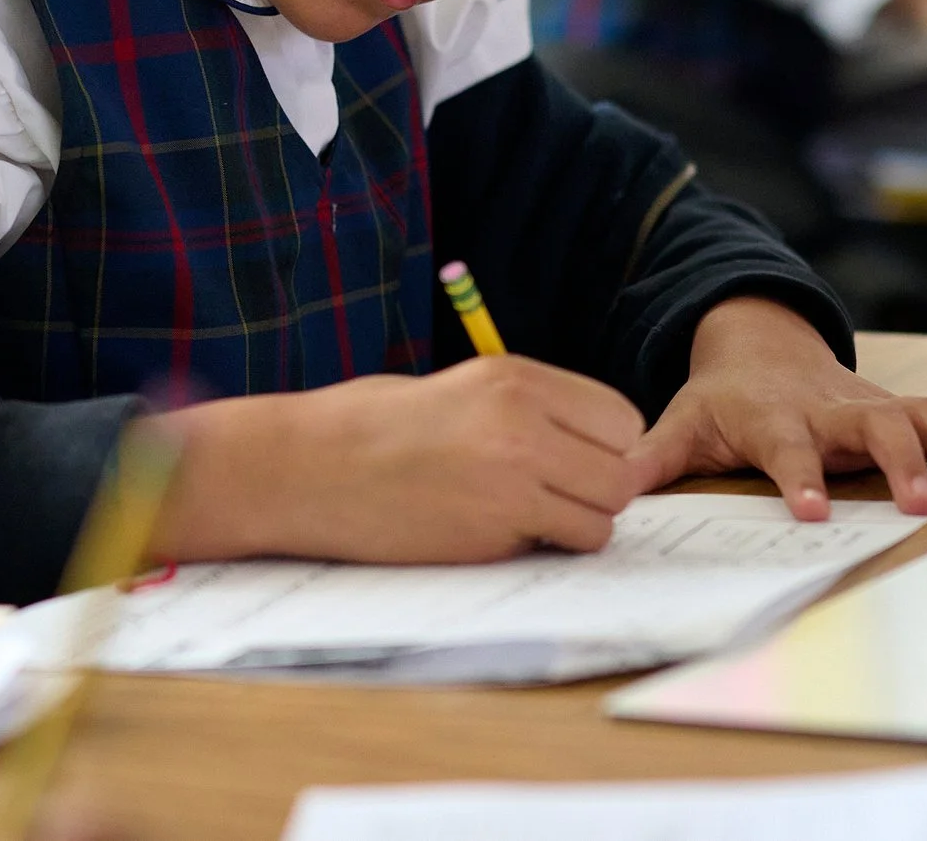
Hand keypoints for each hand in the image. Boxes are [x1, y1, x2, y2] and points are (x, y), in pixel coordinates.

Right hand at [152, 355, 644, 563]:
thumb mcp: (457, 388)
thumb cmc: (368, 426)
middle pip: (622, 471)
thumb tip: (583, 444)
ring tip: (528, 519)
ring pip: (604, 516)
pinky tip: (500, 536)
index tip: (576, 461)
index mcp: (515, 378)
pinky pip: (565, 546)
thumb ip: (524, 408)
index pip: (621, 418)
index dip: (606, 448)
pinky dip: (547, 549)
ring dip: (578, 524)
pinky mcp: (494, 530)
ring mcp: (512, 478)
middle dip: (598, 490)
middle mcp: (524, 422)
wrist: (304, 468)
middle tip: (556, 498)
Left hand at [618, 297, 926, 520]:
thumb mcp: (682, 422)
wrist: (762, 345)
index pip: (787, 446)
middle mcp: (832, 407)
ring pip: (923, 415)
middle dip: (896, 461)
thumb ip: (651, 457)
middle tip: (914, 506)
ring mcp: (874, 405)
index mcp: (775, 415)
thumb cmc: (723, 399)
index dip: (798, 474)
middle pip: (871, 425)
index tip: (810, 510)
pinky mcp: (904, 410)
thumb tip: (606, 491)